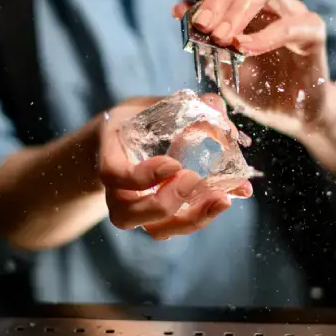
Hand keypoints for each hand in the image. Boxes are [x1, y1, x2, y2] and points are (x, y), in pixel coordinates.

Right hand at [97, 94, 252, 239]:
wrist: (122, 142)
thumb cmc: (138, 120)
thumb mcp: (153, 105)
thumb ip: (186, 106)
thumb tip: (220, 113)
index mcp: (110, 155)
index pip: (113, 175)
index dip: (141, 177)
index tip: (173, 164)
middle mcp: (116, 190)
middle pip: (127, 214)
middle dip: (166, 202)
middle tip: (194, 178)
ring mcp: (136, 208)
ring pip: (155, 230)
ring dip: (190, 219)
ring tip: (222, 199)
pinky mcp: (158, 217)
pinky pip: (176, 227)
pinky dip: (204, 216)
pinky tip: (226, 198)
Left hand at [172, 0, 332, 135]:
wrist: (291, 112)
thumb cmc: (256, 83)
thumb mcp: (219, 60)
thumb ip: (202, 34)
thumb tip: (179, 8)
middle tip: (202, 25)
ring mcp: (292, 10)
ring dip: (236, 12)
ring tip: (220, 38)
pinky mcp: (311, 31)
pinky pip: (288, 24)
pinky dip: (262, 36)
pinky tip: (244, 48)